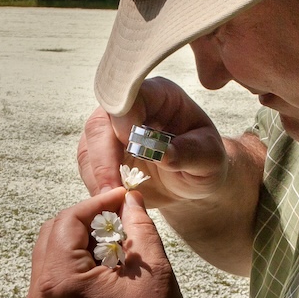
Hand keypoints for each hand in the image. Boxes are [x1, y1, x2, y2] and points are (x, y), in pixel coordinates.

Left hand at [26, 187, 190, 297]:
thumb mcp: (151, 270)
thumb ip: (138, 226)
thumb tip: (130, 199)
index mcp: (60, 280)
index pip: (68, 220)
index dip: (97, 202)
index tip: (123, 196)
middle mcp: (41, 295)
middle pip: (52, 234)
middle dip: (85, 219)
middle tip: (119, 216)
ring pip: (50, 255)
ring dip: (79, 241)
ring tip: (116, 242)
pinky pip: (54, 279)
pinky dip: (75, 264)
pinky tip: (107, 268)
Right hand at [77, 76, 230, 208]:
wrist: (193, 181)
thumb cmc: (205, 162)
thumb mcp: (210, 159)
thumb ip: (191, 153)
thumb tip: (162, 153)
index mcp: (159, 96)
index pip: (130, 96)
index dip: (125, 119)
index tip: (133, 148)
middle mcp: (129, 107)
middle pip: (99, 123)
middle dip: (104, 159)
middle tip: (114, 191)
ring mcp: (111, 130)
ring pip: (89, 147)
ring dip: (97, 177)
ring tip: (115, 202)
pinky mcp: (102, 153)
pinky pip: (88, 167)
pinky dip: (97, 186)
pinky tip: (113, 202)